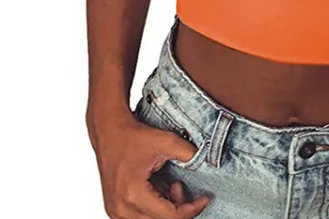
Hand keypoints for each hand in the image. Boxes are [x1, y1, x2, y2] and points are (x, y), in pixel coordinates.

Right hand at [89, 111, 210, 218]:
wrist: (109, 132)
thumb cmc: (132, 136)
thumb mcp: (165, 141)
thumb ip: (188, 153)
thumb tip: (204, 162)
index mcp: (133, 194)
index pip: (170, 216)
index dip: (192, 209)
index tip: (204, 198)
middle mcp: (121, 208)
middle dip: (180, 207)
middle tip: (182, 185)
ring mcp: (116, 211)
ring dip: (167, 208)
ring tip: (171, 185)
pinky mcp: (115, 209)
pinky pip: (141, 217)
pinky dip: (156, 207)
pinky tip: (160, 189)